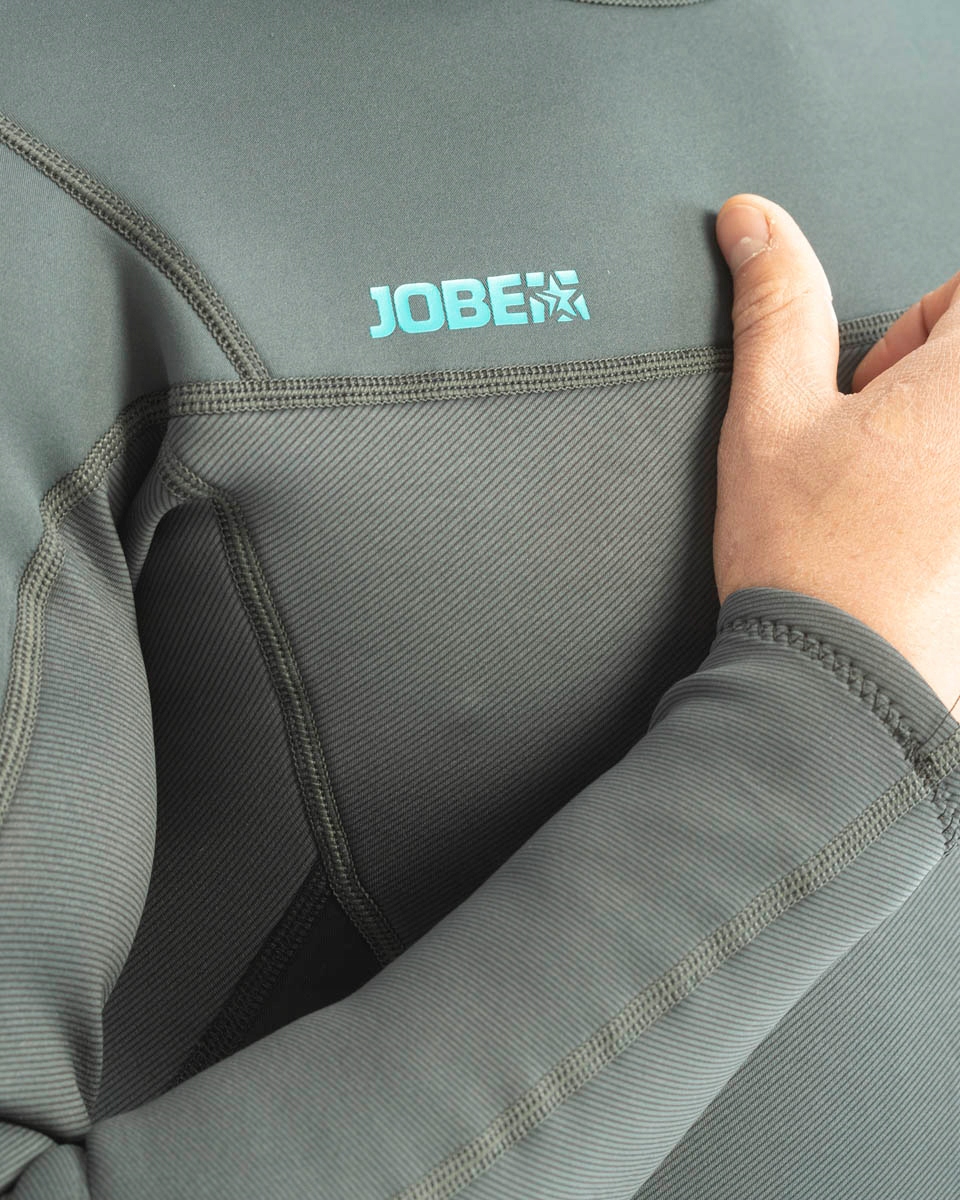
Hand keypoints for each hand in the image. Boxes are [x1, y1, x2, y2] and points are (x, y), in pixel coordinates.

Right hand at [713, 193, 959, 714]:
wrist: (840, 685)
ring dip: (935, 444)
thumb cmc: (811, 562)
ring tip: (886, 499)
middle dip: (927, 383)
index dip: (914, 328)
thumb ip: (775, 305)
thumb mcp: (771, 415)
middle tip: (869, 443)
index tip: (876, 380)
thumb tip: (756, 224)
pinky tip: (911, 540)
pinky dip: (942, 497)